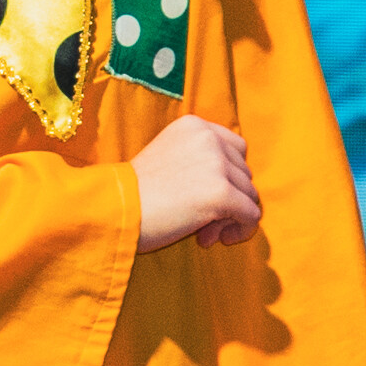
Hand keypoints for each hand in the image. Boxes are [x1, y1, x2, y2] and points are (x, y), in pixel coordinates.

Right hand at [129, 116, 259, 254]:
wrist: (114, 211)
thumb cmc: (135, 194)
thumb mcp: (169, 158)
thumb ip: (201, 162)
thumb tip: (240, 194)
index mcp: (195, 126)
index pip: (237, 149)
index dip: (228, 177)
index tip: (207, 196)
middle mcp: (209, 139)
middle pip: (244, 174)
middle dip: (229, 201)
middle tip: (201, 222)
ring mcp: (217, 165)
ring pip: (250, 196)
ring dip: (229, 219)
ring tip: (202, 233)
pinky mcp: (222, 193)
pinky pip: (251, 216)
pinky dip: (240, 231)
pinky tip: (212, 240)